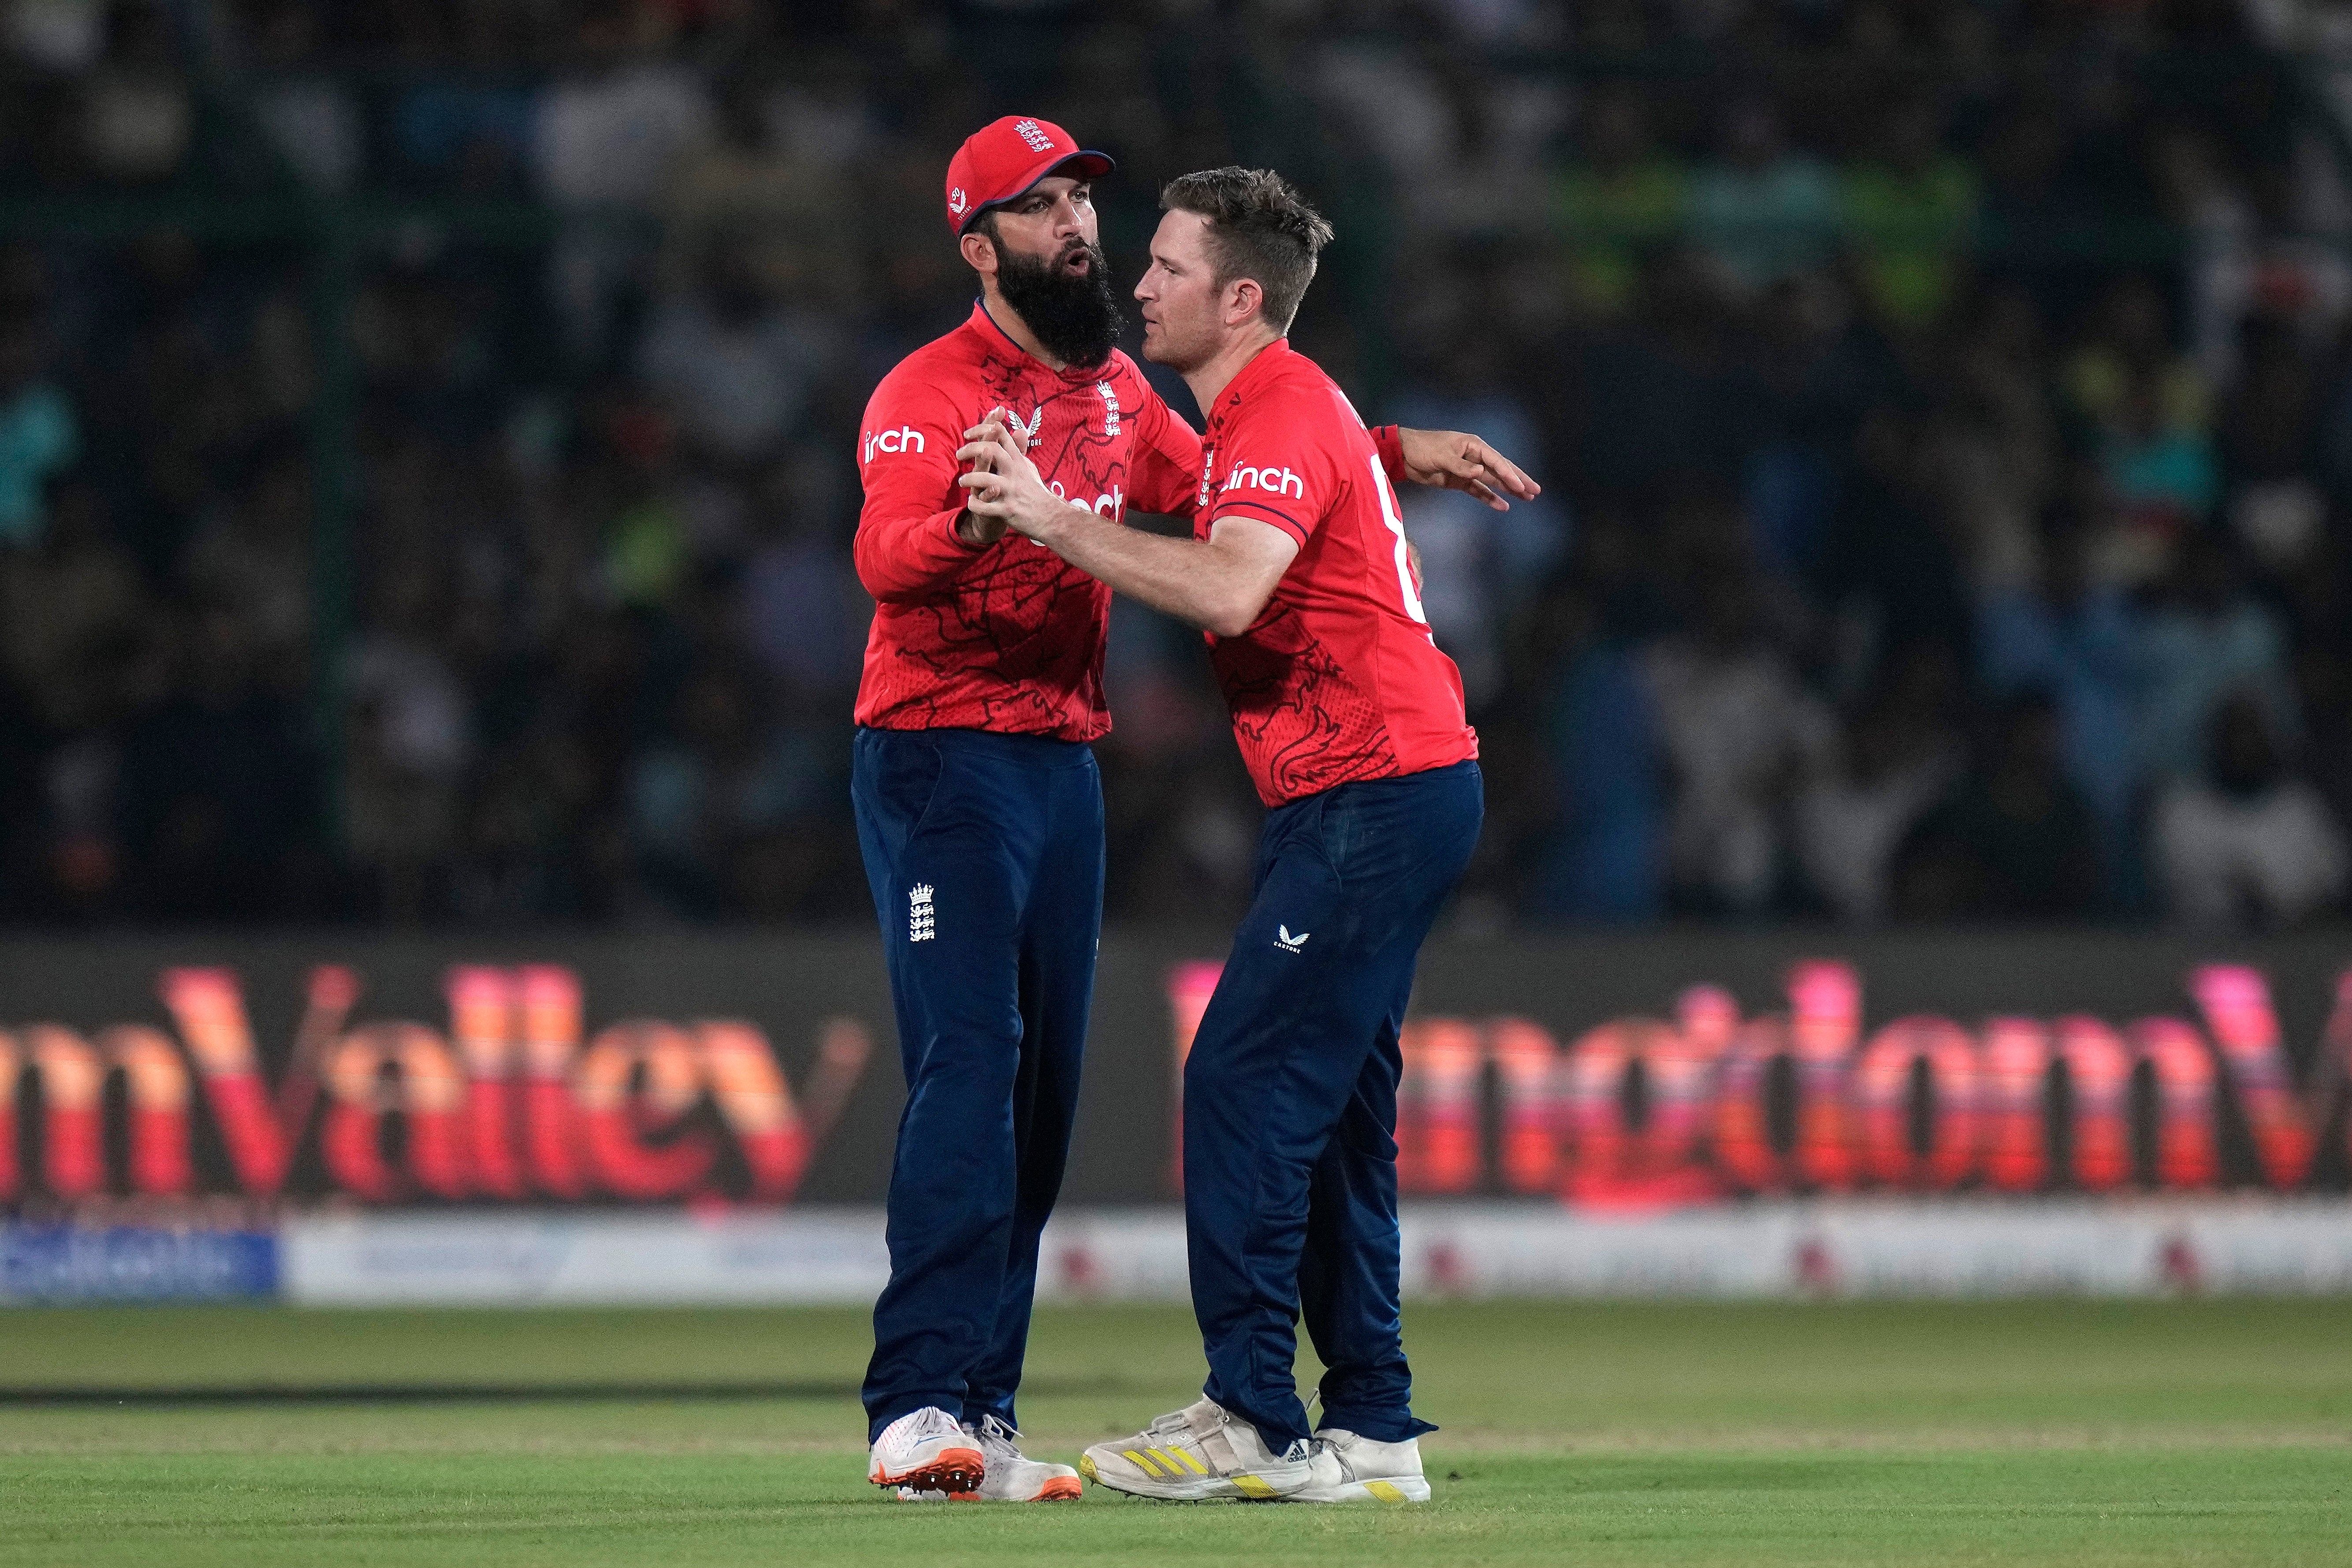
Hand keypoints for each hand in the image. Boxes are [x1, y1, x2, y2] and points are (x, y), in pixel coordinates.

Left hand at [957, 413, 1070, 543]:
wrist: (1050, 517)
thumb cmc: (1035, 492)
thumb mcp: (1029, 467)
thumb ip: (1020, 450)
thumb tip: (1020, 430)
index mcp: (1017, 460)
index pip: (1000, 434)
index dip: (982, 429)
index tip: (968, 435)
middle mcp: (1014, 472)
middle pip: (990, 450)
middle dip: (971, 450)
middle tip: (959, 455)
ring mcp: (1010, 491)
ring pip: (984, 479)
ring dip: (969, 479)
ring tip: (962, 481)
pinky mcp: (1008, 509)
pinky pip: (985, 507)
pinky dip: (975, 504)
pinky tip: (971, 503)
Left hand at [1395, 428, 1540, 512]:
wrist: (1404, 455)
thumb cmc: (1423, 448)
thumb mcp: (1441, 456)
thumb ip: (1460, 465)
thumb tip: (1480, 471)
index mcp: (1473, 445)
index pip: (1496, 461)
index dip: (1509, 474)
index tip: (1520, 486)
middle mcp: (1474, 456)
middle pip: (1501, 470)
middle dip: (1518, 481)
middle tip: (1535, 491)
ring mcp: (1468, 469)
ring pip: (1493, 481)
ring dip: (1508, 490)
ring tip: (1527, 498)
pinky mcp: (1459, 481)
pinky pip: (1478, 491)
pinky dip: (1490, 498)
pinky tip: (1503, 506)